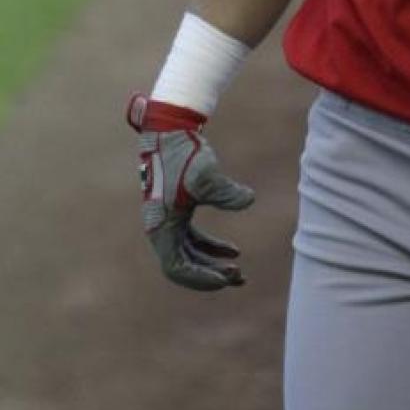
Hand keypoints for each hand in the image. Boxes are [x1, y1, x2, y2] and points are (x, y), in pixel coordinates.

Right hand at [127, 93, 254, 290]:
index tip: (226, 277)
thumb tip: (249, 200)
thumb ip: (227, 192)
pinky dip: (210, 248)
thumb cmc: (184, 154)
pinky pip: (192, 239)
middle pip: (183, 266)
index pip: (177, 269)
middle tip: (238, 277)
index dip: (201, 278)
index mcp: (161, 227)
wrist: (170, 131)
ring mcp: (167, 220)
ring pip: (188, 254)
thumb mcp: (206, 175)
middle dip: (210, 275)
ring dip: (211, 264)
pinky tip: (233, 251)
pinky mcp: (176, 211)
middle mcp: (160, 228)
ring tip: (237, 270)